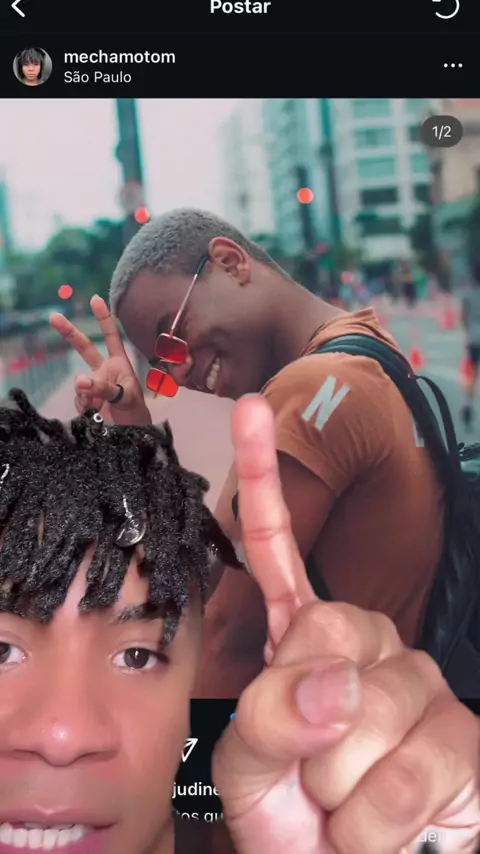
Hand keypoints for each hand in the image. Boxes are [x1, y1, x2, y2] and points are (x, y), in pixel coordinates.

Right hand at [50, 296, 151, 425]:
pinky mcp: (86, 400)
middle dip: (69, 333)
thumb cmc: (136, 413)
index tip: (96, 299)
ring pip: (80, 383)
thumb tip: (80, 381)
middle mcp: (105, 371)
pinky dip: (84, 406)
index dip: (104, 318)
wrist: (131, 436)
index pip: (112, 336)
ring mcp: (93, 385)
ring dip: (86, 393)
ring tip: (99, 406)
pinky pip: (78, 399)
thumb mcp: (126, 398)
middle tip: (53, 317)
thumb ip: (104, 387)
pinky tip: (94, 413)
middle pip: (85, 348)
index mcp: (119, 364)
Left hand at [213, 395, 479, 853]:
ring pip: (364, 719)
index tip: (251, 413)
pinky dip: (374, 824)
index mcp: (307, 638)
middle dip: (298, 730)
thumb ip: (266, 718)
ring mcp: (421, 687)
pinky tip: (384, 826)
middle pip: (322, 641)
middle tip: (308, 772)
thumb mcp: (250, 769)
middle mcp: (369, 645)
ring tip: (346, 803)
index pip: (278, 550)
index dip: (259, 481)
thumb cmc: (296, 820)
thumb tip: (333, 683)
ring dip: (336, 790)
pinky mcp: (465, 740)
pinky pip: (408, 773)